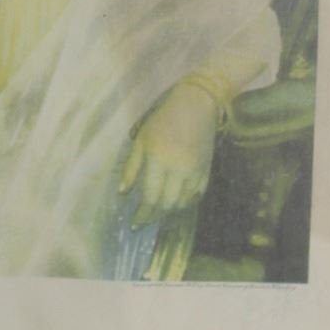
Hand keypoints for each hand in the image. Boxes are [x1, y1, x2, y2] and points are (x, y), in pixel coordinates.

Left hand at [119, 81, 220, 228]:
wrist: (196, 106)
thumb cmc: (163, 119)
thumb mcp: (141, 138)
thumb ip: (131, 167)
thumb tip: (123, 193)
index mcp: (158, 159)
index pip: (149, 196)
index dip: (142, 213)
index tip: (135, 223)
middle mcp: (178, 168)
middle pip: (166, 204)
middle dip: (154, 215)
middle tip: (144, 219)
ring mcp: (195, 171)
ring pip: (182, 203)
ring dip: (169, 210)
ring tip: (158, 211)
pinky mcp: (206, 171)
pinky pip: (196, 196)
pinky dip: (185, 202)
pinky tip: (176, 203)